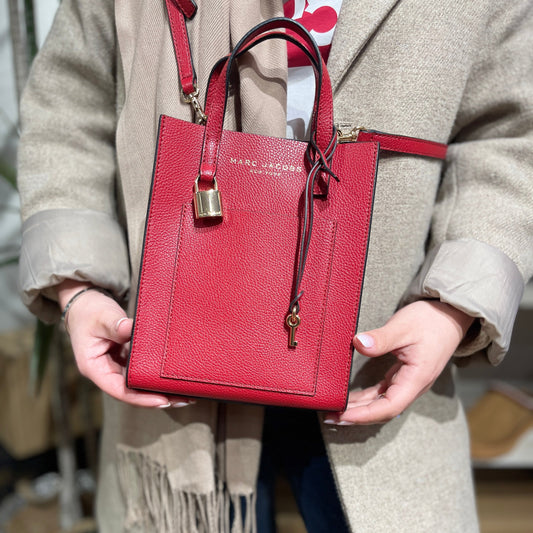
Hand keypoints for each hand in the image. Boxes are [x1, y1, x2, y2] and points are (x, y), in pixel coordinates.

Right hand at [57, 281, 193, 407]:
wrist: (84, 304)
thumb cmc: (90, 312)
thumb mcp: (102, 317)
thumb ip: (115, 325)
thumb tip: (130, 329)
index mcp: (95, 368)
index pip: (119, 390)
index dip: (141, 398)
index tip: (163, 400)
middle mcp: (106, 371)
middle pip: (132, 392)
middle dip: (157, 397)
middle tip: (184, 398)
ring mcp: (116, 366)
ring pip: (138, 384)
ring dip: (159, 388)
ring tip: (186, 392)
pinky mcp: (126, 359)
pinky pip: (141, 371)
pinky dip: (156, 374)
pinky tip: (173, 376)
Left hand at [324, 300, 473, 425]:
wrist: (450, 315)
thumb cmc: (430, 320)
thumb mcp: (403, 327)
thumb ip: (381, 338)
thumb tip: (358, 343)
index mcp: (416, 379)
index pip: (389, 406)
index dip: (365, 415)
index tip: (343, 416)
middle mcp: (412, 386)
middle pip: (383, 410)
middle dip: (357, 416)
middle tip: (330, 416)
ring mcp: (408, 382)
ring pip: (382, 403)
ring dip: (359, 408)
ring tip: (335, 410)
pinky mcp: (403, 375)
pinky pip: (383, 393)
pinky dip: (366, 398)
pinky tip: (351, 399)